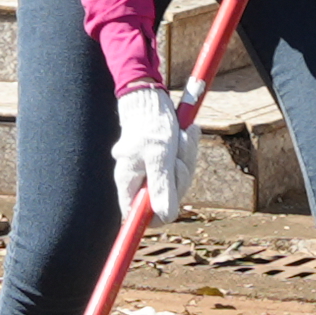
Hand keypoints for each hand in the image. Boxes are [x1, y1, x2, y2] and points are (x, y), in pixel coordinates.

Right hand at [112, 84, 203, 224]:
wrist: (152, 96)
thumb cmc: (152, 124)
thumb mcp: (159, 156)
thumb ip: (161, 187)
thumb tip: (165, 217)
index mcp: (128, 183)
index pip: (138, 217)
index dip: (157, 216)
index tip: (171, 203)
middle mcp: (137, 179)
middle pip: (165, 198)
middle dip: (179, 176)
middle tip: (178, 155)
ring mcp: (150, 169)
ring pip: (176, 180)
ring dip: (186, 158)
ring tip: (182, 137)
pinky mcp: (162, 159)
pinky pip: (180, 165)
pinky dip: (187, 151)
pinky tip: (186, 135)